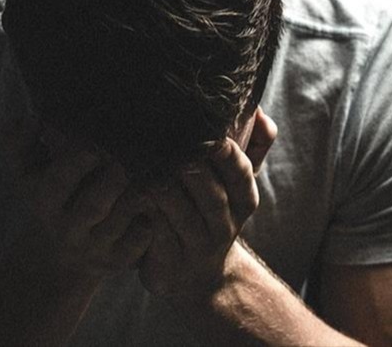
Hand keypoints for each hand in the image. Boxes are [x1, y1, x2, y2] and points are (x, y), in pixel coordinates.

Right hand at [0, 117, 155, 286]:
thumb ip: (19, 143)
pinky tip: (153, 206)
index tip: (93, 147)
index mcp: (45, 202)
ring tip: (146, 180)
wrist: (58, 257)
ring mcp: (94, 246)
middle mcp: (67, 227)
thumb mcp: (28, 174)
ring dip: (135, 199)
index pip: (57, 183)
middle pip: (92, 206)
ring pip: (118, 223)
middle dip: (112, 182)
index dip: (75, 164)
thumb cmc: (51, 198)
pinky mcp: (116, 260)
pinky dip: (148, 223)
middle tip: (125, 163)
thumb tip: (27, 119)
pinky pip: (137, 242)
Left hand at [137, 137, 258, 298]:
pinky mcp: (170, 264)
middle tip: (168, 146)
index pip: (240, 173)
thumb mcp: (235, 185)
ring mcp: (197, 247)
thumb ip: (252, 146)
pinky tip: (130, 195)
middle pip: (211, 194)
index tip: (210, 134)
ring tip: (144, 167)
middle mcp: (224, 225)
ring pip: (182, 215)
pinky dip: (145, 215)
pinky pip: (157, 237)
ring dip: (163, 189)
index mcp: (243, 200)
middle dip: (190, 168)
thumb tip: (260, 112)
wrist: (198, 278)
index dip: (226, 154)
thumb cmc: (212, 214)